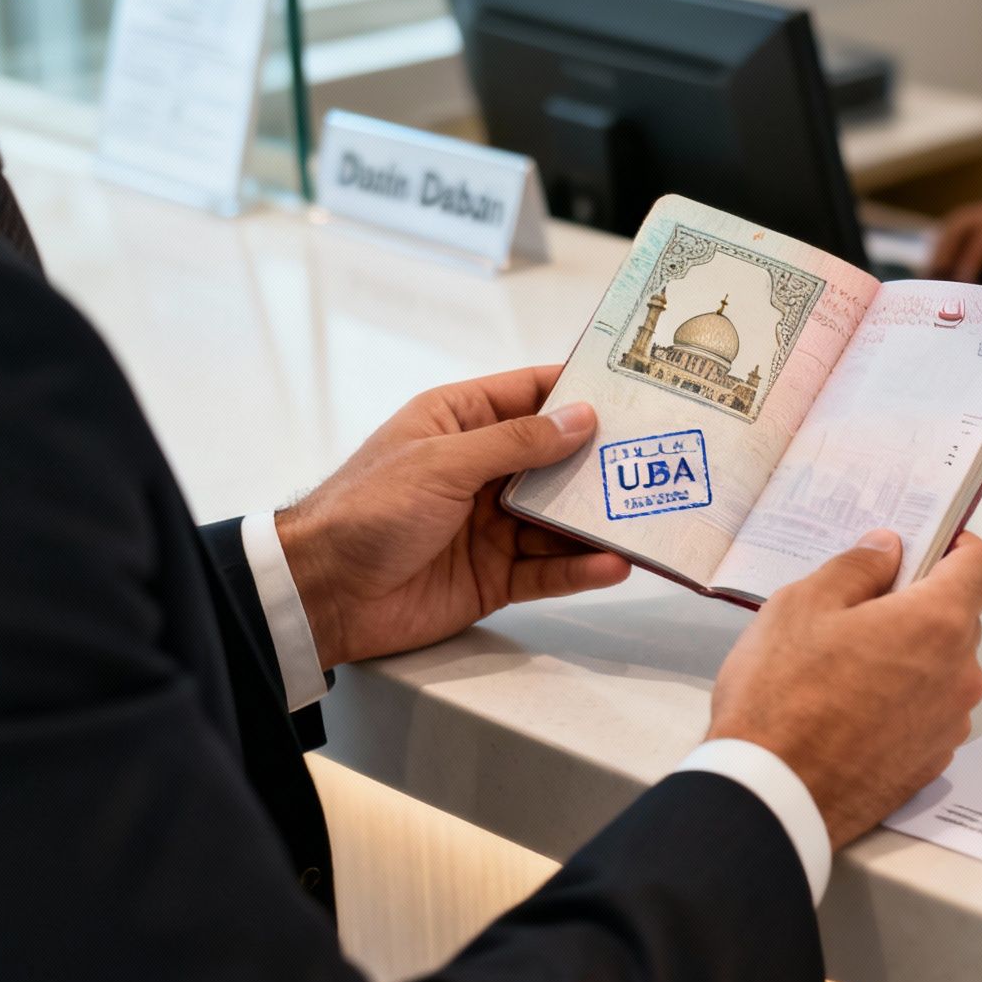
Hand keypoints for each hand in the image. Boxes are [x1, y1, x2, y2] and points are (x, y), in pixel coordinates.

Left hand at [275, 365, 630, 669]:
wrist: (322, 595)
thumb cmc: (365, 511)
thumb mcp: (442, 461)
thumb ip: (515, 442)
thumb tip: (579, 418)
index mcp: (458, 423)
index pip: (529, 395)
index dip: (578, 389)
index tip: (632, 386)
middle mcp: (479, 471)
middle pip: (556, 460)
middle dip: (603, 460)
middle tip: (659, 456)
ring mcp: (489, 526)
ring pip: (559, 519)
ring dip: (599, 520)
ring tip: (647, 517)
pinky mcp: (494, 576)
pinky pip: (548, 569)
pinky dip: (581, 568)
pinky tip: (614, 563)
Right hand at [708, 530, 981, 848]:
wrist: (772, 797)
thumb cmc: (783, 697)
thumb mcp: (802, 605)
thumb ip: (857, 568)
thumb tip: (887, 551)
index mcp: (937, 623)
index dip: (957, 547)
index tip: (924, 547)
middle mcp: (960, 675)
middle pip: (959, 619)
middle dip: (918, 606)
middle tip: (858, 611)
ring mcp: (949, 724)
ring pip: (942, 669)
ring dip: (910, 658)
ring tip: (844, 669)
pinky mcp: (931, 762)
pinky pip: (927, 713)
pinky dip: (902, 703)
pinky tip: (850, 710)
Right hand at [928, 201, 981, 289]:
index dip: (973, 256)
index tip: (963, 283)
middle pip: (963, 223)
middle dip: (945, 251)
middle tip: (932, 280)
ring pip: (956, 228)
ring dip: (940, 252)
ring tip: (929, 282)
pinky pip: (960, 239)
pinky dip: (947, 256)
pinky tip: (940, 279)